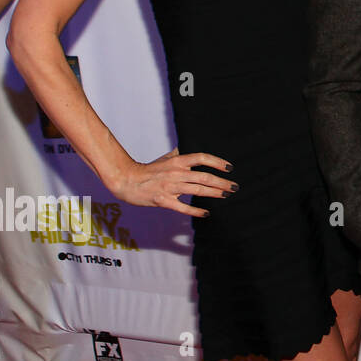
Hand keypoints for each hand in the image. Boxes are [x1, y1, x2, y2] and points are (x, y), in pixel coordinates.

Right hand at [113, 148, 236, 217]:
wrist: (126, 181)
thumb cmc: (148, 170)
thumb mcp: (166, 158)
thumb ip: (180, 154)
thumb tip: (192, 148)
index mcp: (177, 161)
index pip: (201, 158)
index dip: (217, 162)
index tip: (229, 167)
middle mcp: (176, 173)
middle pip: (204, 176)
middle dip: (222, 182)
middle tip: (234, 187)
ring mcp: (170, 187)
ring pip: (197, 190)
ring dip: (214, 193)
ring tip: (226, 195)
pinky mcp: (163, 200)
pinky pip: (182, 207)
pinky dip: (195, 211)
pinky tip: (206, 213)